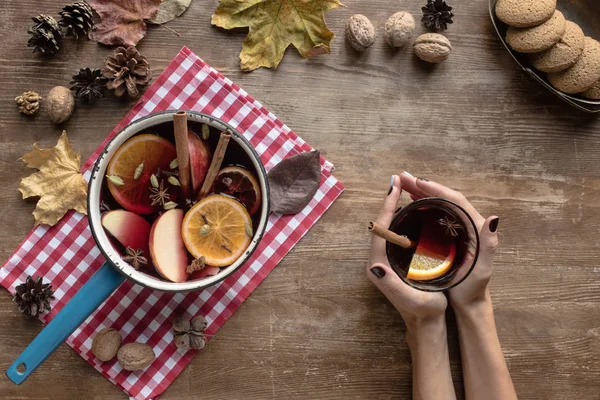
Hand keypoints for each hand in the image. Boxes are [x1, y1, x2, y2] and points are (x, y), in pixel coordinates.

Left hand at [367, 175, 446, 331]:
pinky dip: (403, 218)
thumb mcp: (410, 300)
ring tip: (404, 188)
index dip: (387, 207)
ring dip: (396, 208)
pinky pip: (397, 233)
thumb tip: (374, 266)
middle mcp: (379, 261)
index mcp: (378, 266)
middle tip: (398, 180)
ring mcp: (386, 260)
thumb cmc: (423, 312)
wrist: (427, 325)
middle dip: (390, 201)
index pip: (379, 230)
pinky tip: (413, 209)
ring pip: (389, 228)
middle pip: (382, 225)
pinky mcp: (395, 261)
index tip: (395, 187)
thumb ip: (391, 284)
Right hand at [399, 172, 499, 310]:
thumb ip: (488, 245)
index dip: (436, 189)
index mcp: (475, 227)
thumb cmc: (473, 288)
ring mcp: (456, 229)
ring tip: (403, 184)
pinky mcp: (447, 236)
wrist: (469, 303)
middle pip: (445, 198)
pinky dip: (422, 204)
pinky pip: (434, 213)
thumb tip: (493, 218)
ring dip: (421, 192)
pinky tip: (410, 202)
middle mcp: (466, 224)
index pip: (455, 200)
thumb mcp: (482, 269)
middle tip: (403, 177)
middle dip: (424, 185)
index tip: (416, 182)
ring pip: (438, 204)